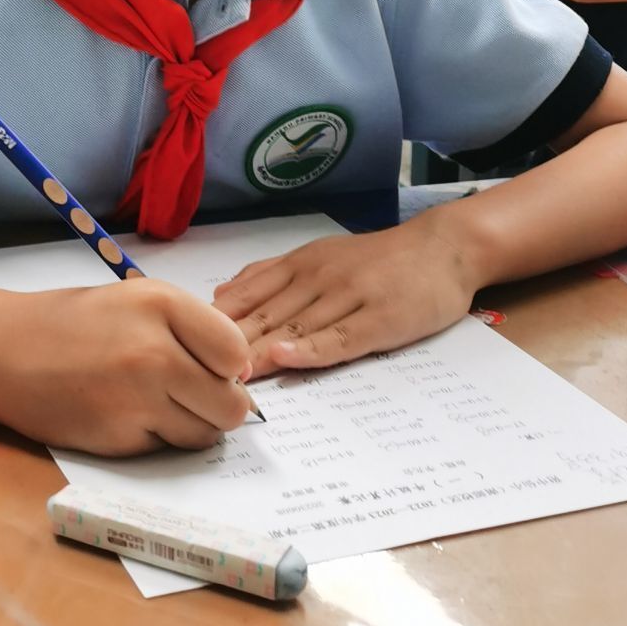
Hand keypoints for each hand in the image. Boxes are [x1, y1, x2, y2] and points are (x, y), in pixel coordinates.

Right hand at [0, 281, 253, 455]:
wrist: (3, 351)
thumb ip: (192, 328)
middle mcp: (154, 352)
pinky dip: (154, 438)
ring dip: (189, 425)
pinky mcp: (118, 440)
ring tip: (155, 402)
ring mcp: (136, 400)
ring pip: (203, 434)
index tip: (210, 365)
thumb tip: (242, 375)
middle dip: (218, 404)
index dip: (229, 365)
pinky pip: (165, 448)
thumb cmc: (75, 323)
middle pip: (230, 404)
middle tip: (191, 393)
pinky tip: (124, 414)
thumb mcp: (137, 301)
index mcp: (162, 304)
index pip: (236, 352)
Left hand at [214, 218, 481, 375]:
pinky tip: (284, 358)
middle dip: (226, 346)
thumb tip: (221, 296)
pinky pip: (340, 336)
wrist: (445, 248)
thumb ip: (274, 275)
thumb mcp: (322, 256)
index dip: (213, 323)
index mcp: (300, 264)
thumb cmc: (382, 260)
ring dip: (258, 352)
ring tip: (226, 377)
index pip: (247, 295)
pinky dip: (310, 348)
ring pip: (294, 326)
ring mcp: (350, 296)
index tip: (181, 348)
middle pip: (264, 315)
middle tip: (192, 374)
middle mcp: (318, 277)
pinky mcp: (380, 318)